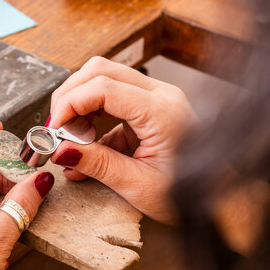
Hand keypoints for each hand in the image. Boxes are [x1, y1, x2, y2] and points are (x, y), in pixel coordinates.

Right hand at [49, 57, 197, 222]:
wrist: (216, 197)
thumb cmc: (189, 193)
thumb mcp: (139, 185)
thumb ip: (98, 164)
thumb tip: (61, 151)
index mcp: (162, 111)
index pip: (104, 87)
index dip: (70, 103)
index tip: (53, 128)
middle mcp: (160, 96)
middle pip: (100, 72)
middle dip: (70, 98)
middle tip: (55, 129)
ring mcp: (155, 99)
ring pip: (103, 81)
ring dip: (79, 107)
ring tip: (69, 141)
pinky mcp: (148, 109)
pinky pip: (110, 103)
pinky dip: (91, 120)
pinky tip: (83, 148)